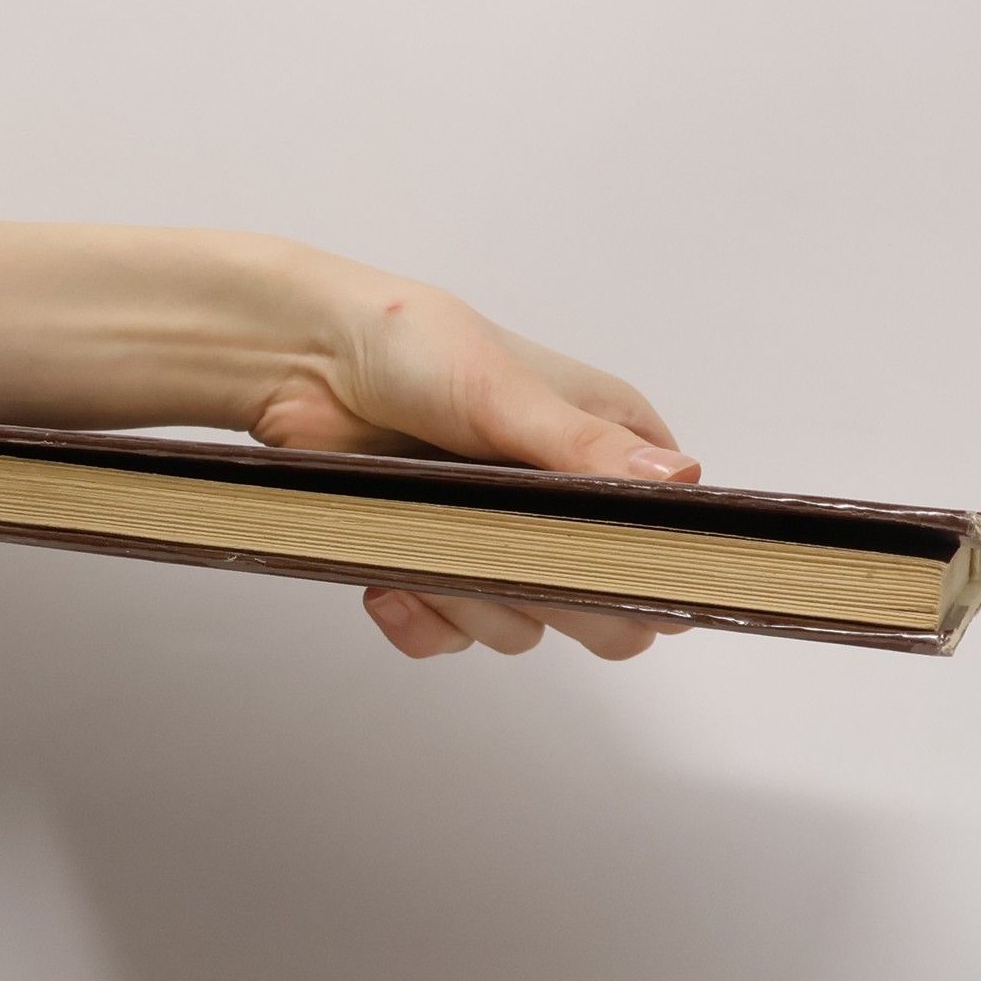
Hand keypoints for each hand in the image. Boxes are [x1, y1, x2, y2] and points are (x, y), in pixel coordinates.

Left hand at [249, 270, 700, 661]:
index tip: (604, 571)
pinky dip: (421, 621)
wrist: (303, 360)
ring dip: (476, 606)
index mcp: (611, 447)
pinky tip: (389, 581)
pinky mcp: (438, 569)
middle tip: (506, 560)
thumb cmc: (408, 343)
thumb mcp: (502, 387)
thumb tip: (678, 483)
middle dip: (558, 599)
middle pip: (611, 609)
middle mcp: (567, 502)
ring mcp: (502, 541)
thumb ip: (583, 445)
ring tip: (426, 551)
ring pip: (526, 630)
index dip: (649, 571)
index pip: (673, 540)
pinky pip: (451, 638)